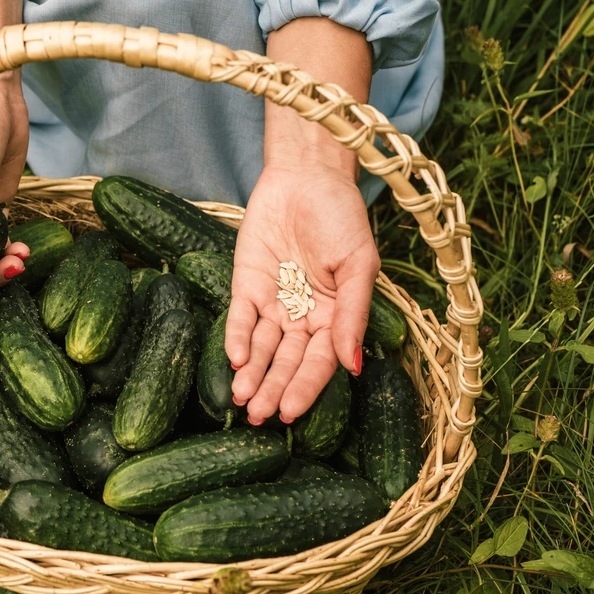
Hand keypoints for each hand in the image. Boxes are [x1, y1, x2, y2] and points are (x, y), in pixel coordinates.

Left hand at [225, 162, 379, 424]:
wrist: (306, 176)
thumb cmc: (342, 217)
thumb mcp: (358, 265)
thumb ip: (353, 314)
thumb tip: (352, 366)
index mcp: (334, 318)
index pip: (318, 362)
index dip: (305, 388)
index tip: (290, 413)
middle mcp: (302, 317)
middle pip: (286, 362)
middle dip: (272, 389)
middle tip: (257, 417)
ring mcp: (273, 302)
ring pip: (261, 347)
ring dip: (251, 373)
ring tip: (241, 399)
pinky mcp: (246, 284)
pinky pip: (240, 317)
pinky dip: (237, 337)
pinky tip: (235, 359)